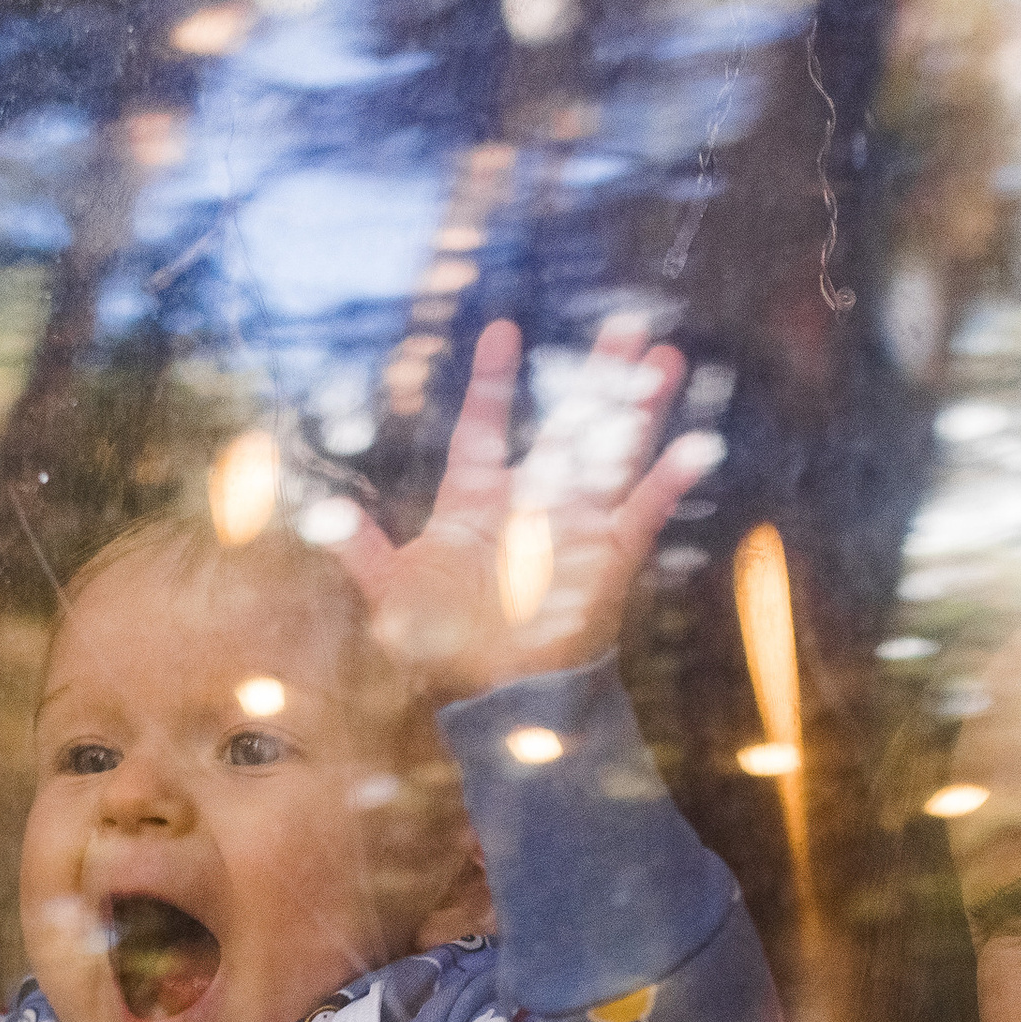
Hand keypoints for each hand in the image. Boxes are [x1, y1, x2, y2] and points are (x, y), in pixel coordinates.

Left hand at [334, 315, 723, 700]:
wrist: (499, 697)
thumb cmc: (443, 651)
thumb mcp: (393, 600)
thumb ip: (364, 553)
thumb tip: (323, 514)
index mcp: (476, 502)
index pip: (487, 427)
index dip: (495, 382)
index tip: (503, 331)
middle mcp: (531, 503)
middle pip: (567, 423)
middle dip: (595, 374)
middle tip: (623, 324)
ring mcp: (574, 525)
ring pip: (612, 450)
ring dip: (639, 404)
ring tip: (664, 355)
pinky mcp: (610, 556)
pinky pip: (645, 509)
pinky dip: (671, 479)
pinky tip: (697, 444)